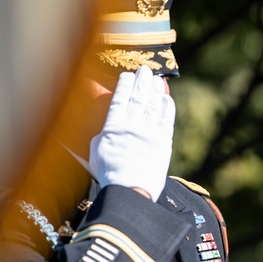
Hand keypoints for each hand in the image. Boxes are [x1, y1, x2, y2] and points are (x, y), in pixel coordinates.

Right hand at [89, 66, 173, 201]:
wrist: (130, 191)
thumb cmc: (109, 175)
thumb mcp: (95, 153)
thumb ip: (101, 137)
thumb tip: (106, 130)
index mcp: (113, 128)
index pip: (119, 100)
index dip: (124, 86)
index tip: (127, 75)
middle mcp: (132, 127)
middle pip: (138, 99)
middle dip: (141, 83)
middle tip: (145, 70)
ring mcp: (149, 134)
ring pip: (153, 107)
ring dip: (156, 91)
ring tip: (157, 79)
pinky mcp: (163, 144)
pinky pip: (166, 122)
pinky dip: (167, 109)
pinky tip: (167, 99)